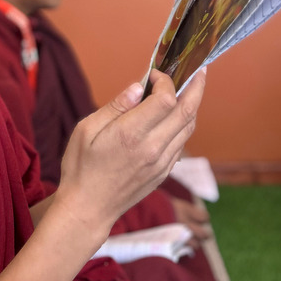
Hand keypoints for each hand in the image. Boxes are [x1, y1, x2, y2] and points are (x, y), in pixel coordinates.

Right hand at [56, 67, 205, 242]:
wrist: (88, 208)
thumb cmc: (81, 168)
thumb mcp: (86, 130)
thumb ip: (115, 107)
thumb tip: (137, 88)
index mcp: (131, 134)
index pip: (166, 99)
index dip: (165, 82)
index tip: (154, 75)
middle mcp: (152, 148)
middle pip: (186, 111)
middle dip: (196, 86)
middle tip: (199, 71)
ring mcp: (161, 162)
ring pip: (188, 127)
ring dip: (193, 105)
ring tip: (192, 89)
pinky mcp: (163, 172)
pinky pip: (182, 143)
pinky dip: (184, 125)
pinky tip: (177, 116)